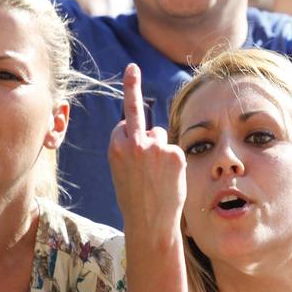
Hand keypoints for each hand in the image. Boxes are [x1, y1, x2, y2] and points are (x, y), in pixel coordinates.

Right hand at [108, 63, 186, 238]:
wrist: (149, 223)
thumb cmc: (136, 199)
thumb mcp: (123, 172)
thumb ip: (131, 150)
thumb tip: (152, 132)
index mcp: (116, 147)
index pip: (125, 124)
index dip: (130, 131)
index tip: (128, 93)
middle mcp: (133, 143)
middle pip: (135, 110)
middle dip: (131, 87)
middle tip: (132, 68)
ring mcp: (155, 147)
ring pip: (160, 135)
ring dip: (160, 151)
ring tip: (157, 176)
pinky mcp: (174, 153)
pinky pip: (173, 149)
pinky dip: (173, 162)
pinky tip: (168, 178)